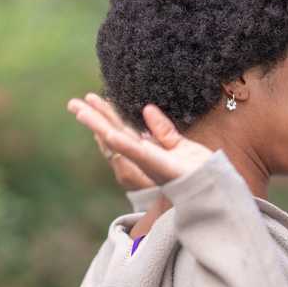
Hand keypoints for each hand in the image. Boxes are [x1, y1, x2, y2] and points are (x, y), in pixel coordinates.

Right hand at [67, 94, 212, 184]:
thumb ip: (163, 130)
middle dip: (94, 117)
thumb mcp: (181, 145)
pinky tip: (106, 132)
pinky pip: (133, 152)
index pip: (123, 129)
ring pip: (116, 140)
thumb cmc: (200, 172)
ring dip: (97, 125)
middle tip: (73, 102)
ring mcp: (146, 161)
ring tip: (79, 110)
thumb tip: (147, 109)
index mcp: (149, 151)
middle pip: (114, 132)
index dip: (108, 114)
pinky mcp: (154, 164)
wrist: (214, 186)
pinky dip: (118, 142)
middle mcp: (143, 157)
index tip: (94, 100)